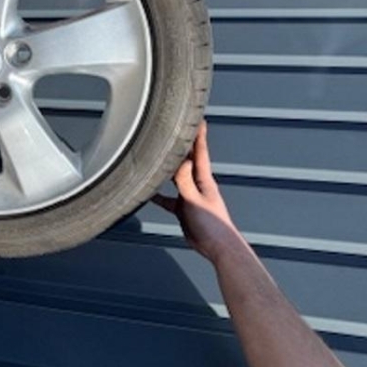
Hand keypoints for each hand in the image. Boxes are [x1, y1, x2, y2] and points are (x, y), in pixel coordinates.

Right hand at [152, 122, 247, 264]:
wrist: (217, 247)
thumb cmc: (212, 224)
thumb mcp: (194, 200)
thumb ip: (185, 181)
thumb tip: (179, 160)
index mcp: (204, 180)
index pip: (201, 153)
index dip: (199, 136)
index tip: (198, 120)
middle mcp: (197, 185)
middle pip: (188, 161)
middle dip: (182, 147)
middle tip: (173, 132)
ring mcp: (190, 196)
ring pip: (176, 178)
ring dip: (167, 169)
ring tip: (155, 157)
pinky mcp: (183, 209)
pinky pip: (168, 199)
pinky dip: (158, 195)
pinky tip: (148, 193)